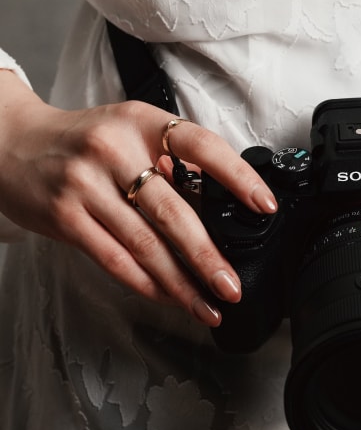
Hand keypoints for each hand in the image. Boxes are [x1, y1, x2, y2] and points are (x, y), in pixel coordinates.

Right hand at [0, 74, 276, 325]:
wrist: (9, 143)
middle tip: (232, 286)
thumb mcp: (128, 132)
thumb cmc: (82, 143)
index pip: (201, 146)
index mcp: (141, 123)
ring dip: (182, 284)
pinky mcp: (65, 216)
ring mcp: (86, 185)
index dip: (237, 176)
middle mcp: (113, 150)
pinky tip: (170, 298)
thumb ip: (168, 163)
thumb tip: (220, 208)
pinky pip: (115, 260)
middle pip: (173, 212)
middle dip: (208, 257)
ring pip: (145, 245)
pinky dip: (147, 284)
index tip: (265, 206)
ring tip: (209, 306)